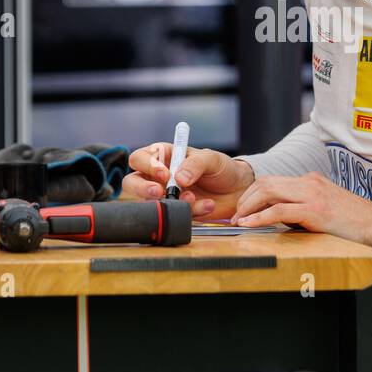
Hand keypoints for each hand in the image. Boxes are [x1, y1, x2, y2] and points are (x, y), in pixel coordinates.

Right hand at [122, 143, 254, 218]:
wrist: (238, 189)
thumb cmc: (221, 168)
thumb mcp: (211, 159)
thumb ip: (195, 164)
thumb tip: (179, 178)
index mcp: (164, 156)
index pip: (140, 158)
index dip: (147, 165)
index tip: (163, 173)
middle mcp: (160, 177)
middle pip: (132, 182)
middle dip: (142, 188)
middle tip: (159, 192)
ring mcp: (166, 195)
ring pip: (151, 202)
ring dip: (171, 202)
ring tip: (193, 198)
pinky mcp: (176, 211)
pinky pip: (174, 215)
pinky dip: (191, 212)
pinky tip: (208, 205)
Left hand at [229, 172, 371, 248]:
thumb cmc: (354, 223)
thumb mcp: (325, 209)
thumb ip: (303, 209)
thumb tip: (279, 220)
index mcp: (311, 181)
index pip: (274, 181)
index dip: (253, 194)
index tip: (242, 209)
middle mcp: (309, 182)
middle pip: (266, 182)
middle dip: (245, 199)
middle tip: (234, 216)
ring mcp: (312, 194)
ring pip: (268, 191)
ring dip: (248, 207)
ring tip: (238, 221)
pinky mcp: (314, 209)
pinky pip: (278, 211)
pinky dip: (259, 218)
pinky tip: (250, 225)